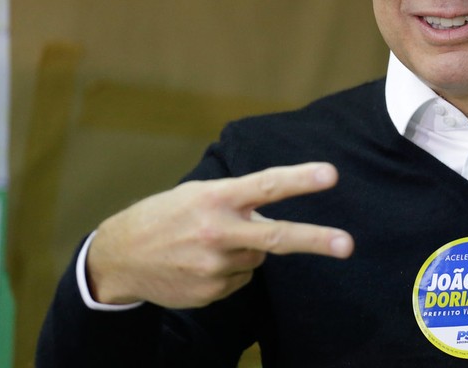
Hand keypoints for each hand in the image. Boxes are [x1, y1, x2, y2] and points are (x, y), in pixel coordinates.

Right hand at [86, 163, 353, 308]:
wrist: (119, 259)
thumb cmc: (164, 216)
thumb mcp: (197, 194)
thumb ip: (237, 200)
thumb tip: (272, 215)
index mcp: (215, 198)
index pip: (266, 185)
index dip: (300, 180)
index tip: (331, 175)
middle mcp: (218, 232)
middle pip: (277, 237)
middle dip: (316, 240)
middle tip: (348, 245)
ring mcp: (215, 266)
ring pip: (258, 257)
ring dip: (246, 248)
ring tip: (208, 243)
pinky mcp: (212, 292)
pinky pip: (241, 277)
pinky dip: (230, 269)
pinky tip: (200, 263)